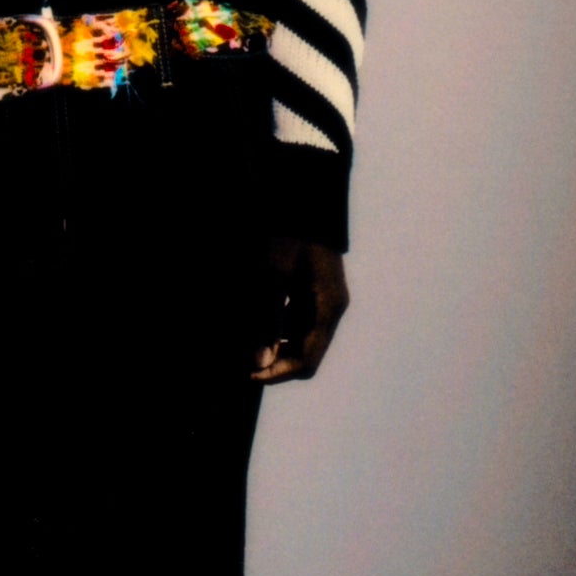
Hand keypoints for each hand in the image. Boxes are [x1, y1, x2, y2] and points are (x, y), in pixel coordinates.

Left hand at [250, 236, 348, 383]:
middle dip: (276, 360)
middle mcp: (331, 309)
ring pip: (301, 337)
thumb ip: (268, 319)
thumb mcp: (274, 275)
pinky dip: (278, 325)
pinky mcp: (315, 289)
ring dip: (276, 344)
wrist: (304, 201)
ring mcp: (325, 299)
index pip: (307, 361)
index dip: (278, 372)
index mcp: (327, 309)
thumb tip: (260, 362)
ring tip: (246, 341)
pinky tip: (257, 319)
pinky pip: (298, 319)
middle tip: (244, 360)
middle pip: (306, 352)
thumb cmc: (289, 234)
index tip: (250, 373)